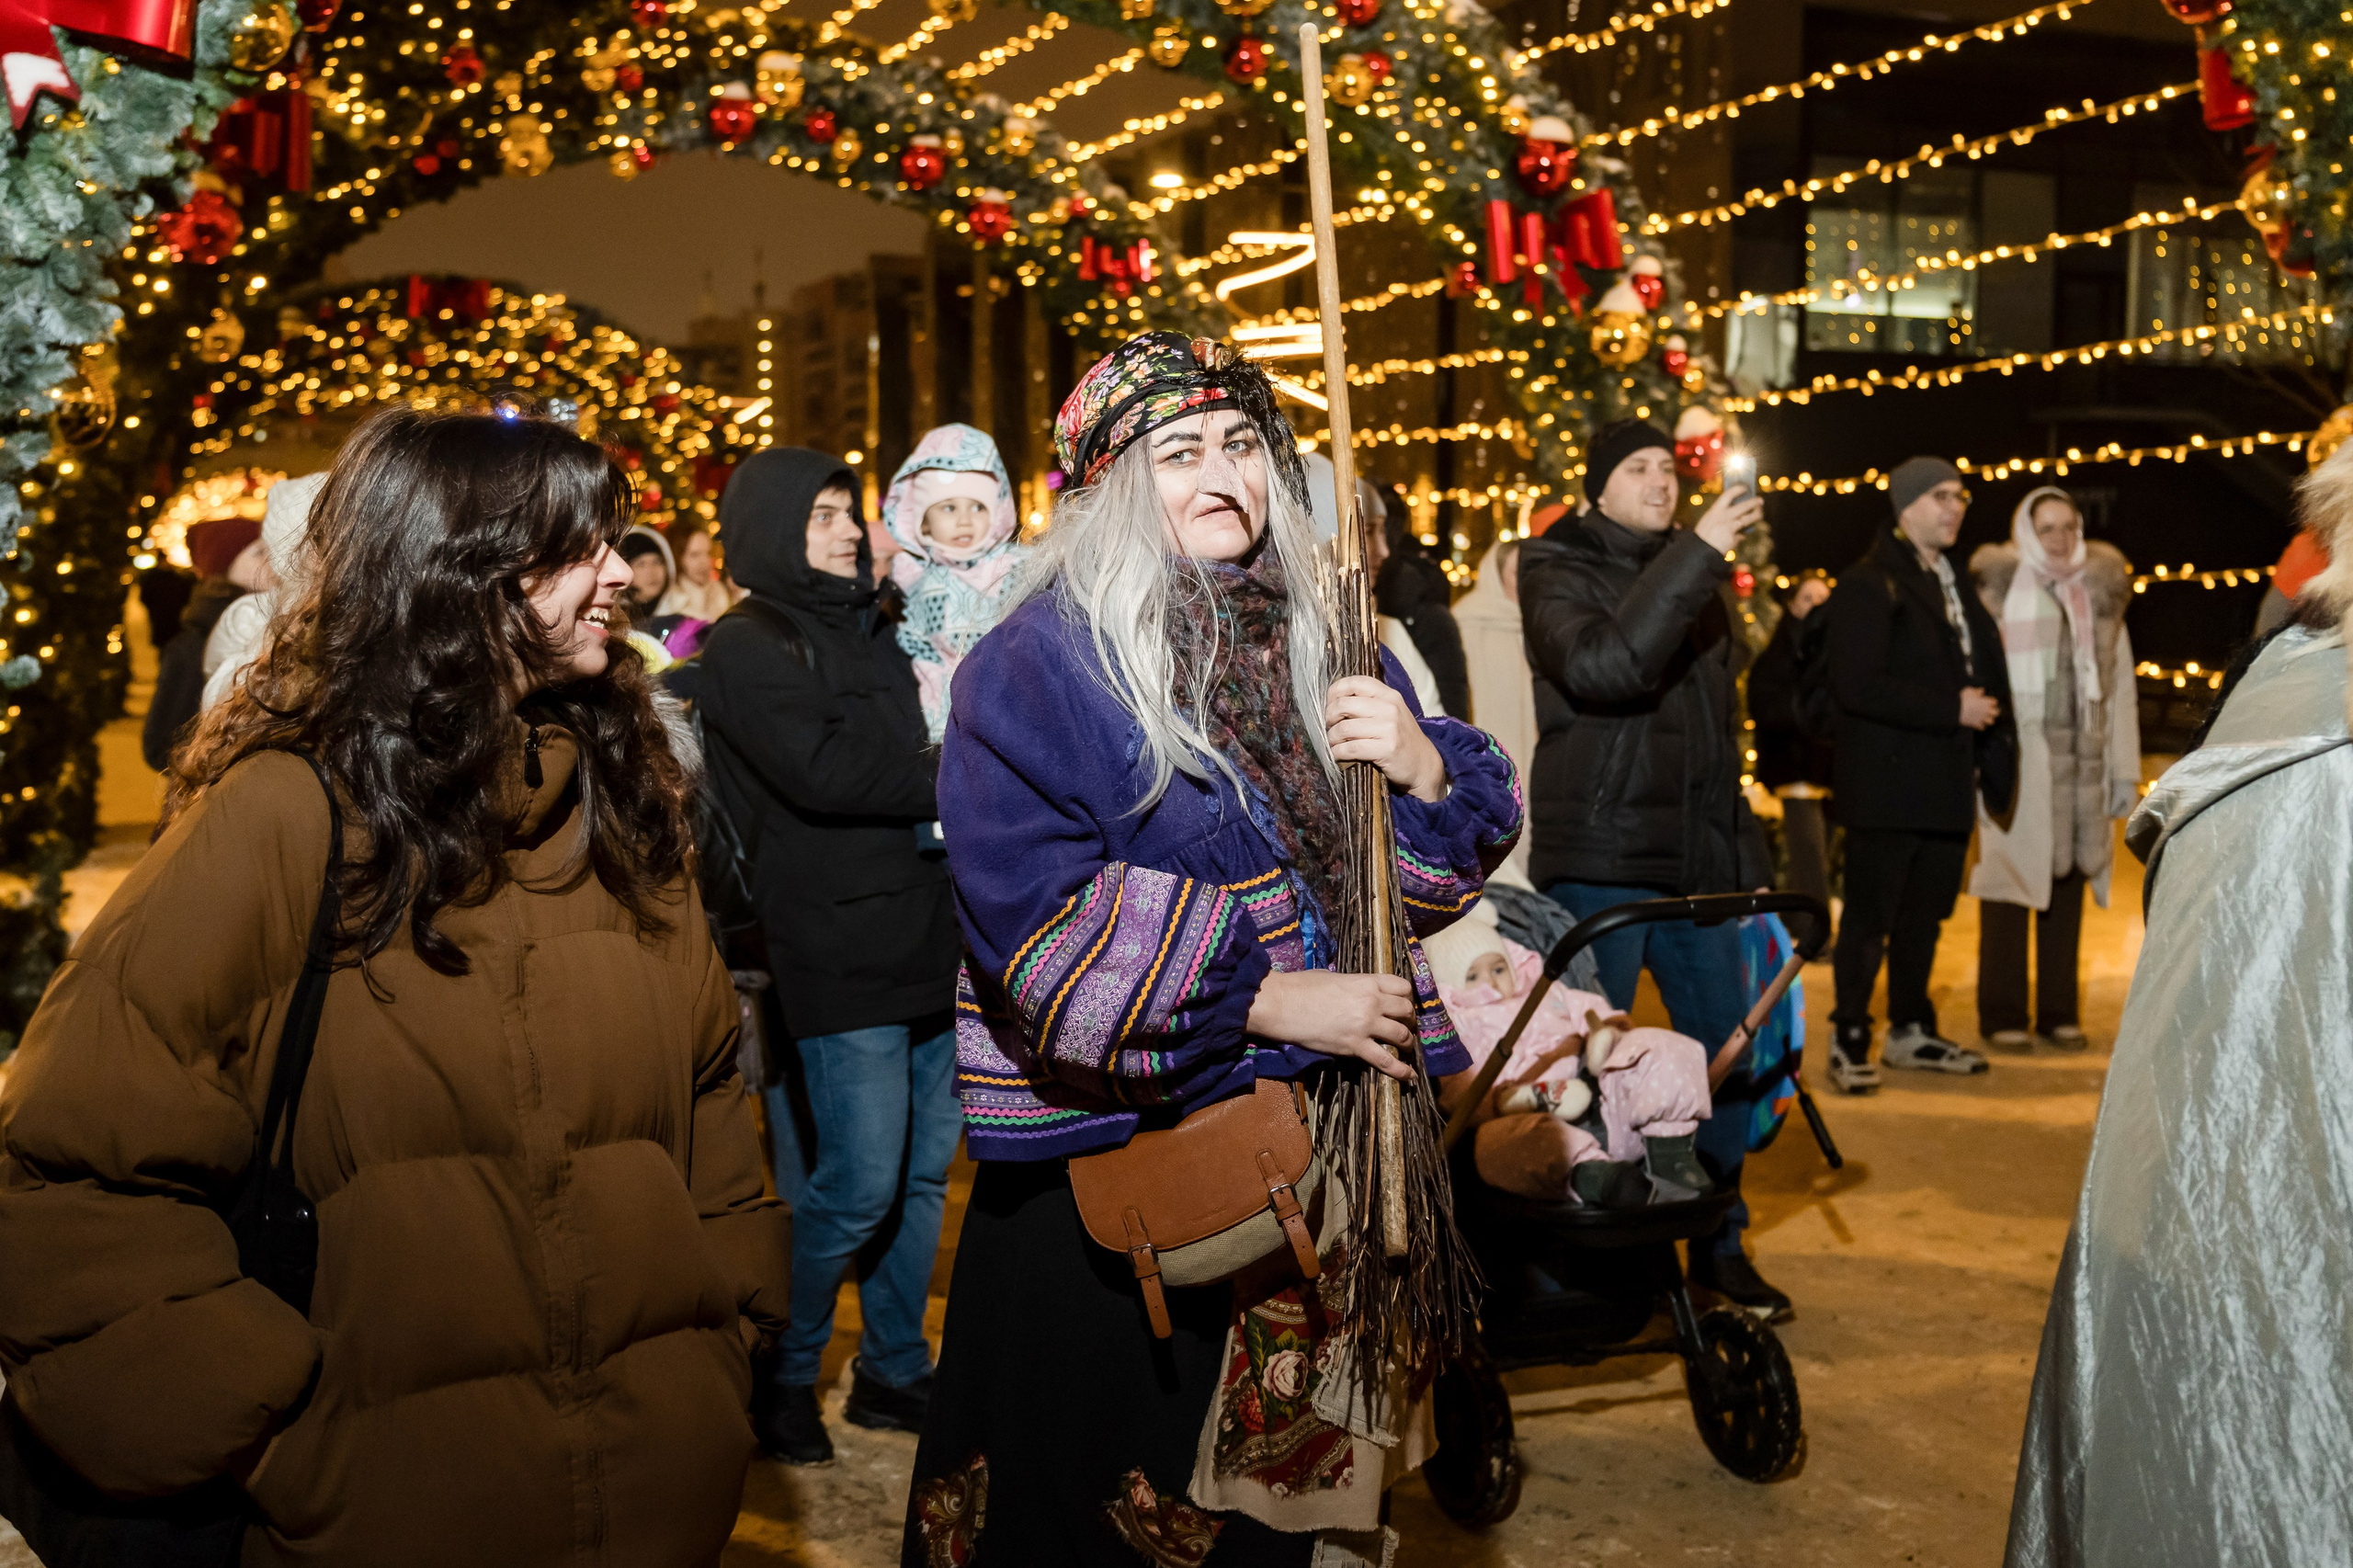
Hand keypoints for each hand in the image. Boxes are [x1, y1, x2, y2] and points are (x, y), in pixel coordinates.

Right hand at [1247, 970, 1416, 1080]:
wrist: (1284, 1004)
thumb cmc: (1302, 986)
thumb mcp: (1335, 977)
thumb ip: (1354, 984)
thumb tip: (1357, 991)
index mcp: (1367, 982)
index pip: (1403, 987)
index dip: (1407, 997)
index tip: (1403, 1005)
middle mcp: (1372, 1002)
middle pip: (1406, 1011)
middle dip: (1409, 1020)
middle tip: (1405, 1026)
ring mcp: (1366, 1025)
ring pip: (1402, 1035)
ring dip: (1407, 1042)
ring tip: (1405, 1048)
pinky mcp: (1356, 1046)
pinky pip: (1386, 1061)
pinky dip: (1401, 1070)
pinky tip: (1409, 1076)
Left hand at [1324, 676, 1446, 801]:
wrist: (1423, 764)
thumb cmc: (1400, 738)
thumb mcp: (1390, 713)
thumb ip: (1368, 703)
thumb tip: (1333, 702)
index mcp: (1388, 695)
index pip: (1354, 682)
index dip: (1334, 692)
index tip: (1329, 706)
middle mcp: (1389, 708)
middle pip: (1343, 705)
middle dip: (1329, 718)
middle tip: (1329, 728)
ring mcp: (1389, 728)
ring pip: (1344, 729)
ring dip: (1332, 739)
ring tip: (1334, 744)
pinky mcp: (1387, 749)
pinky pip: (1351, 748)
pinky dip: (1339, 753)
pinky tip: (1339, 755)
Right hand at [1694, 491, 1763, 553]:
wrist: (1699, 552)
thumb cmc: (1702, 536)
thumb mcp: (1707, 521)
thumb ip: (1720, 517)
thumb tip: (1734, 516)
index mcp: (1715, 511)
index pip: (1728, 495)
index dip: (1738, 489)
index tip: (1745, 488)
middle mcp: (1724, 517)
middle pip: (1744, 506)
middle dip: (1754, 502)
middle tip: (1760, 500)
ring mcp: (1729, 527)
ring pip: (1748, 519)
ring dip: (1756, 515)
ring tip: (1759, 514)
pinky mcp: (1733, 538)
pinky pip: (1740, 535)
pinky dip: (1740, 536)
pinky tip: (1740, 537)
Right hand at [1959, 686, 2001, 729]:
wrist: (1954, 710)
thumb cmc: (1961, 699)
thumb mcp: (1968, 691)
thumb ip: (1976, 691)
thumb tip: (1982, 691)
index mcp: (1986, 701)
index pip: (1994, 702)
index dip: (1991, 701)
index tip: (1985, 701)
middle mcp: (1986, 710)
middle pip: (1996, 713)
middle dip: (1993, 712)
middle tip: (1987, 710)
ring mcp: (1982, 718)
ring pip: (1991, 722)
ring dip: (1988, 720)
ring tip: (1983, 718)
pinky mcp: (1976, 724)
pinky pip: (1982, 727)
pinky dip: (1980, 726)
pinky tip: (1976, 723)